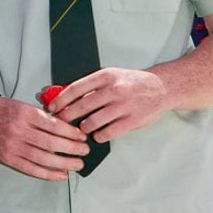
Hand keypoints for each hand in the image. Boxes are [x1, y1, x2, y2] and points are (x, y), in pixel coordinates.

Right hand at [0, 94, 89, 179]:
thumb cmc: (6, 110)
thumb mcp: (25, 106)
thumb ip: (45, 117)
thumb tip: (70, 129)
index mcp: (24, 114)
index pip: (53, 125)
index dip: (71, 132)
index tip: (82, 136)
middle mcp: (18, 130)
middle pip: (50, 143)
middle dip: (72, 149)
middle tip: (85, 151)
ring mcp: (12, 146)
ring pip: (43, 158)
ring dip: (64, 163)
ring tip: (78, 164)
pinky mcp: (9, 159)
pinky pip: (32, 169)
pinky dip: (49, 174)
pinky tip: (62, 174)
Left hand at [52, 65, 167, 140]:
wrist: (161, 87)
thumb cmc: (132, 82)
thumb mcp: (111, 76)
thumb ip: (91, 86)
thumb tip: (64, 95)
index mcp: (105, 76)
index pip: (75, 88)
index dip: (60, 100)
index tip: (51, 108)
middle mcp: (113, 89)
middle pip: (81, 106)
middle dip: (66, 116)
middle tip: (59, 123)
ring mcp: (123, 105)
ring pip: (93, 121)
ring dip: (83, 128)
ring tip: (82, 129)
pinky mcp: (132, 120)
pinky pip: (108, 133)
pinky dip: (99, 136)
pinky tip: (98, 135)